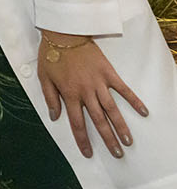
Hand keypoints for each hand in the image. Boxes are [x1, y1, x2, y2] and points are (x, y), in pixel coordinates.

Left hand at [38, 30, 147, 158]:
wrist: (64, 34)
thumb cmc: (51, 55)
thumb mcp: (44, 78)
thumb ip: (50, 98)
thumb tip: (55, 117)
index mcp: (69, 94)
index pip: (77, 122)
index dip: (82, 139)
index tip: (88, 153)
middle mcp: (86, 92)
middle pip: (99, 120)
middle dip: (108, 139)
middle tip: (117, 154)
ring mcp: (99, 83)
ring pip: (112, 109)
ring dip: (121, 126)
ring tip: (128, 141)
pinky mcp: (109, 73)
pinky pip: (123, 89)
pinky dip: (134, 101)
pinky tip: (144, 112)